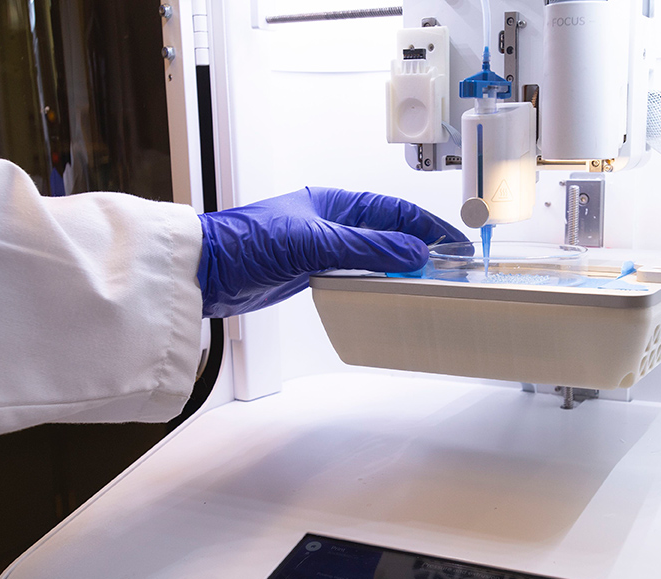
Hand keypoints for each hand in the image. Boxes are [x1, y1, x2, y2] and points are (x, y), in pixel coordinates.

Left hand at [197, 187, 466, 316]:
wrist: (208, 272)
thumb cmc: (248, 243)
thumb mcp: (315, 242)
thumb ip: (367, 248)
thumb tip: (415, 253)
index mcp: (333, 202)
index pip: (393, 210)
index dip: (426, 225)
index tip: (452, 242)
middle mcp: (329, 222)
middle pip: (387, 231)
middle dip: (418, 245)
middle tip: (448, 265)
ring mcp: (320, 248)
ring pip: (372, 255)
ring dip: (399, 266)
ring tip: (427, 280)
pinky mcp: (309, 272)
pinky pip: (353, 275)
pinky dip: (375, 283)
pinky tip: (389, 293)